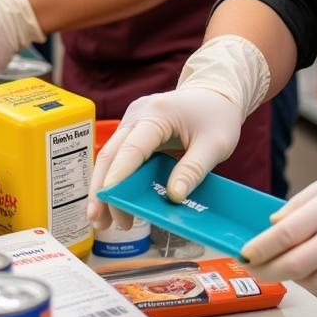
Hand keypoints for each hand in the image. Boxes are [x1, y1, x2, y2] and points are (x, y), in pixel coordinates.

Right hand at [87, 88, 245, 231]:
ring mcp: (133, 120)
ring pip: (111, 157)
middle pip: (112, 153)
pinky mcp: (134, 130)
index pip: (133, 146)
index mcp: (159, 112)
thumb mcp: (215, 144)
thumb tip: (173, 197)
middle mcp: (139, 113)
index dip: (119, 173)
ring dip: (105, 188)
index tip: (107, 198)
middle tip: (98, 221)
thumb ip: (193, 170)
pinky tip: (115, 204)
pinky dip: (116, 180)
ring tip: (106, 222)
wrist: (215, 93)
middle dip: (102, 188)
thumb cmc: (217, 116)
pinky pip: (120, 156)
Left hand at [241, 111, 316, 293]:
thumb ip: (300, 203)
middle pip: (296, 265)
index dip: (261, 248)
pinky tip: (309, 269)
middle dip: (268, 269)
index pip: (286, 234)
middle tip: (253, 268)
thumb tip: (274, 224)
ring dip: (292, 276)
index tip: (246, 253)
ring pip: (315, 280)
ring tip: (280, 266)